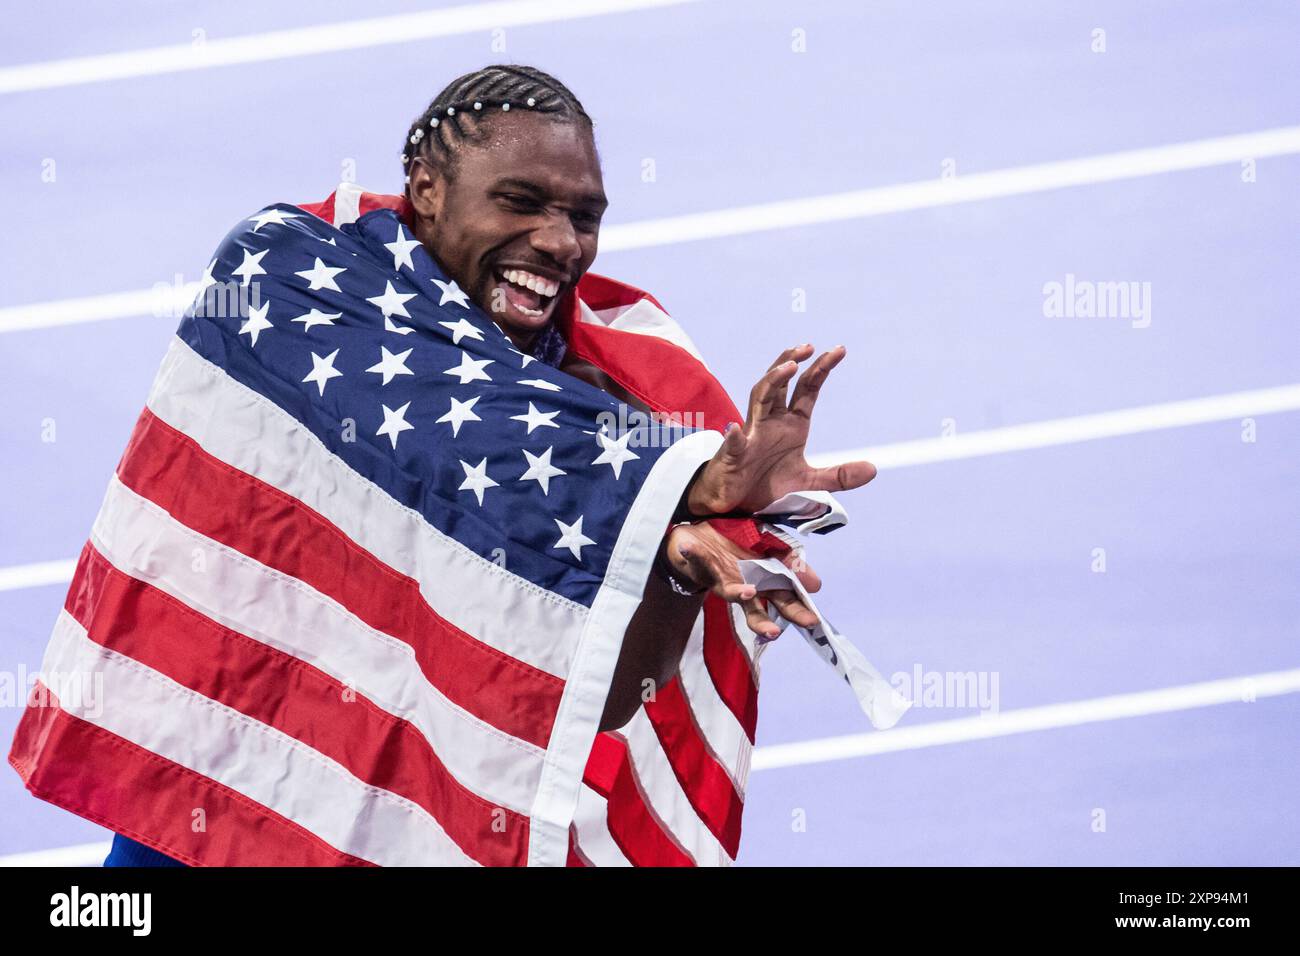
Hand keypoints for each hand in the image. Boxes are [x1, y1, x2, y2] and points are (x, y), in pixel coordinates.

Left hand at [662, 521, 821, 639]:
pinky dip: (692, 553)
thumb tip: (815, 586)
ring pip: (729, 592)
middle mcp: (742, 587)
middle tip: (776, 633)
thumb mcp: (770, 548)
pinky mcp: (699, 564)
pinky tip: (688, 547)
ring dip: (738, 592)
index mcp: (763, 583)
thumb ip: (790, 563)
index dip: (796, 611)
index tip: (811, 622)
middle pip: (755, 610)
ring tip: (748, 592)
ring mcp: (720, 579)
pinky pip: (695, 559)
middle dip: (765, 622)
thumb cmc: (738, 544)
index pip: (783, 602)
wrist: (701, 535)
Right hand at [686, 344, 876, 516]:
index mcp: (790, 423)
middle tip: (808, 347)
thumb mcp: (809, 481)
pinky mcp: (733, 456)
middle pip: (780, 384)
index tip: (839, 350)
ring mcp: (750, 435)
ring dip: (771, 382)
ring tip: (788, 368)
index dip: (821, 369)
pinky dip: (734, 435)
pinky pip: (733, 442)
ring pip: (758, 399)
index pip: (807, 389)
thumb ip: (838, 475)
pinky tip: (736, 428)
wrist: (736, 502)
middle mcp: (770, 421)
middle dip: (791, 362)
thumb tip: (872, 470)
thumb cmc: (767, 483)